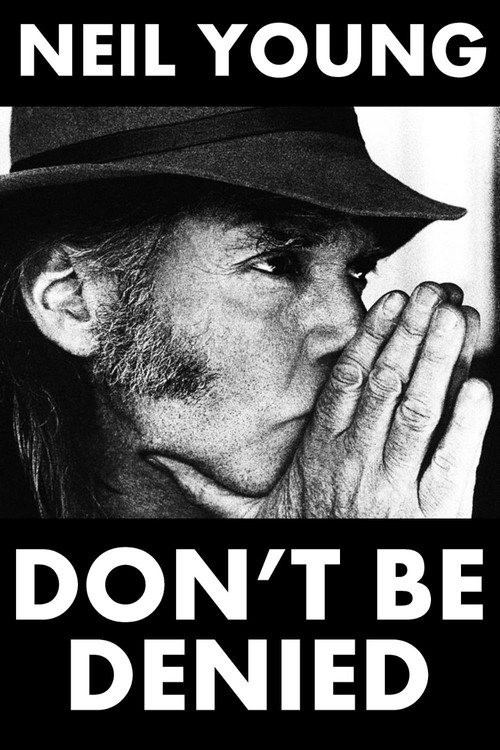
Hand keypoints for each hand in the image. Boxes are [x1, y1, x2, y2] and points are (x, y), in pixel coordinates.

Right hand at [158, 282, 492, 517]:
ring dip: (441, 359)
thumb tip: (156, 457)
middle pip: (386, 385)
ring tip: (460, 313)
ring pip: (420, 411)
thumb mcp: (250, 520)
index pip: (346, 385)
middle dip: (413, 332)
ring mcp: (397, 490)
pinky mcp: (435, 517)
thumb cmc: (303, 549)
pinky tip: (480, 383)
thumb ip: (208, 488)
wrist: (345, 602)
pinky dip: (469, 423)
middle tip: (435, 288)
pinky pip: (453, 462)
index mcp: (319, 458)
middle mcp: (358, 466)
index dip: (371, 339)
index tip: (391, 301)